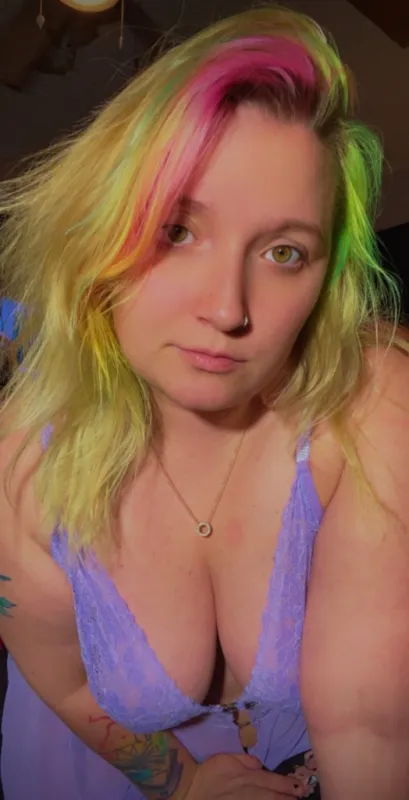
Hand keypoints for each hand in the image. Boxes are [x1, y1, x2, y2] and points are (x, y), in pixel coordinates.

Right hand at [183, 752, 306, 798]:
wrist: (191, 790)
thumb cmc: (208, 772)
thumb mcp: (227, 758)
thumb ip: (245, 759)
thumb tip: (260, 763)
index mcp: (248, 776)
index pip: (273, 780)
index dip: (288, 784)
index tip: (300, 786)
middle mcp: (250, 792)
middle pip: (274, 796)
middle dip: (288, 797)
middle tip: (301, 796)